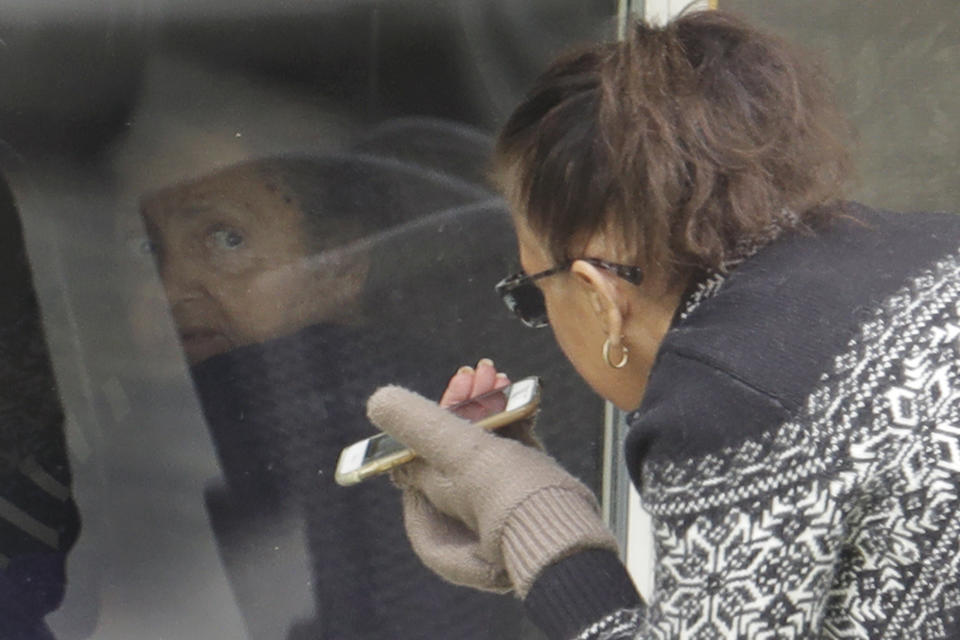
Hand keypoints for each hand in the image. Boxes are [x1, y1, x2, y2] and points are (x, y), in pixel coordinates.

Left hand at [367, 360, 617, 596]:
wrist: (564, 534)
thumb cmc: (507, 498)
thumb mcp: (456, 454)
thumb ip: (418, 425)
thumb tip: (378, 401)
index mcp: (433, 499)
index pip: (422, 446)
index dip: (436, 410)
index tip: (457, 382)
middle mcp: (459, 502)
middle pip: (453, 440)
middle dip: (467, 401)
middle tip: (480, 372)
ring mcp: (492, 497)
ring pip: (484, 440)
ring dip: (491, 404)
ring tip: (500, 376)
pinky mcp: (523, 492)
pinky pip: (512, 448)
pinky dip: (514, 421)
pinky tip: (523, 396)